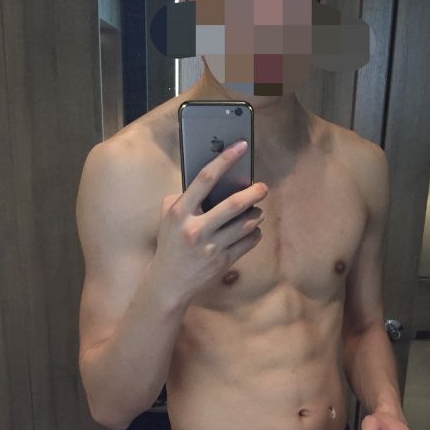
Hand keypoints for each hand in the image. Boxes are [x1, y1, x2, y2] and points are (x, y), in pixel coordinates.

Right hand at [152, 141, 267, 305]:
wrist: (168, 283)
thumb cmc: (170, 245)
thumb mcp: (167, 218)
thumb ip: (182, 198)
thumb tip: (210, 181)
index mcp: (179, 212)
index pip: (206, 178)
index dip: (226, 159)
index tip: (241, 146)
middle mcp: (195, 229)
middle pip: (234, 204)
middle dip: (253, 193)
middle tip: (262, 187)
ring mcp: (210, 247)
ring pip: (245, 224)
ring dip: (256, 214)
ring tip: (257, 210)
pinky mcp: (223, 262)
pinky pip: (248, 243)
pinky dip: (255, 234)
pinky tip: (253, 230)